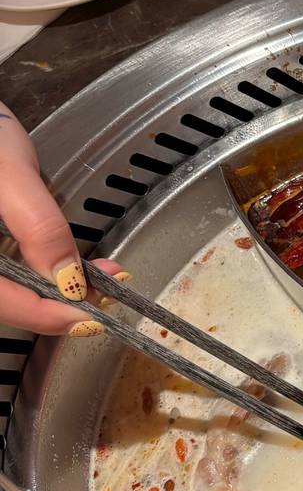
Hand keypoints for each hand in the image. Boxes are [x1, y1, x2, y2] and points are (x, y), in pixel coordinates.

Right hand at [0, 102, 122, 334]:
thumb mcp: (10, 174)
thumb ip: (38, 226)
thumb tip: (67, 278)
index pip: (3, 302)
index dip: (49, 316)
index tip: (93, 314)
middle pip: (7, 303)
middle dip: (57, 307)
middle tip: (103, 295)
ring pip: (9, 293)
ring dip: (52, 296)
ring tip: (95, 283)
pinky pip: (7, 278)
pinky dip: (39, 279)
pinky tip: (67, 269)